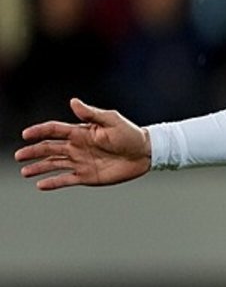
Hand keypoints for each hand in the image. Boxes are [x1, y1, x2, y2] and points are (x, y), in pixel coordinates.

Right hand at [14, 98, 151, 190]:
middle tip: (19, 156)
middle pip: (49, 149)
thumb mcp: (111, 120)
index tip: (26, 135)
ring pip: (54, 165)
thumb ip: (91, 114)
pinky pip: (66, 180)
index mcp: (80, 132)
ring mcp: (81, 162)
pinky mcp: (87, 176)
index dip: (39, 131)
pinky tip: (41, 185)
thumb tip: (73, 102)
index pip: (54, 131)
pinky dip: (53, 183)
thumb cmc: (129, 134)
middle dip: (33, 152)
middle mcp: (77, 147)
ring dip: (39, 168)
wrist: (145, 153)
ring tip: (25, 172)